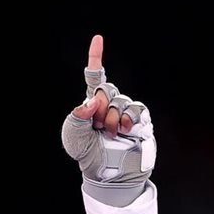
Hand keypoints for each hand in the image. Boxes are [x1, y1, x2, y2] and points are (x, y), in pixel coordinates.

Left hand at [60, 35, 155, 206]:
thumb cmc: (88, 155)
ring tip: (110, 134)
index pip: (95, 77)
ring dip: (112, 118)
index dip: (96, 57)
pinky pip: (135, 110)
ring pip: (120, 101)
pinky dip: (128, 119)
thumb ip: (77, 117)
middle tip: (98, 124)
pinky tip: (124, 130)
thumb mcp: (73, 137)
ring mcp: (125, 112)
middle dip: (100, 105)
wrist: (107, 174)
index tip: (98, 39)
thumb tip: (91, 101)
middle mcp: (110, 104)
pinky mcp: (140, 121)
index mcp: (92, 104)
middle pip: (107, 88)